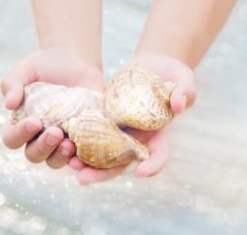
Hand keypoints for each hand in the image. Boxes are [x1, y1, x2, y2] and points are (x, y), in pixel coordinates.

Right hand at [0, 48, 103, 168]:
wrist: (77, 61)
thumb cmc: (46, 65)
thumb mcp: (25, 69)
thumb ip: (12, 83)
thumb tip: (8, 105)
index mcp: (21, 123)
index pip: (12, 139)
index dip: (20, 135)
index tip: (34, 121)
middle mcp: (39, 136)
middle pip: (34, 155)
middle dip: (43, 147)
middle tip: (55, 132)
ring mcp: (61, 140)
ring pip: (55, 161)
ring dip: (60, 157)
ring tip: (69, 144)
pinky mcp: (81, 139)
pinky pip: (79, 158)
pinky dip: (81, 162)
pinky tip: (84, 158)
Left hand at [69, 54, 195, 184]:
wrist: (153, 66)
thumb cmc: (174, 75)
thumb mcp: (184, 81)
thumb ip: (184, 92)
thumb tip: (178, 105)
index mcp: (158, 134)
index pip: (158, 156)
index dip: (152, 166)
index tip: (141, 173)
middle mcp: (136, 136)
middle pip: (120, 162)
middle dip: (102, 173)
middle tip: (83, 179)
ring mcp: (118, 128)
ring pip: (100, 151)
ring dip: (84, 160)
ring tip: (68, 164)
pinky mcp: (104, 116)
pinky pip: (90, 131)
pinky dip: (78, 138)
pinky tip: (62, 141)